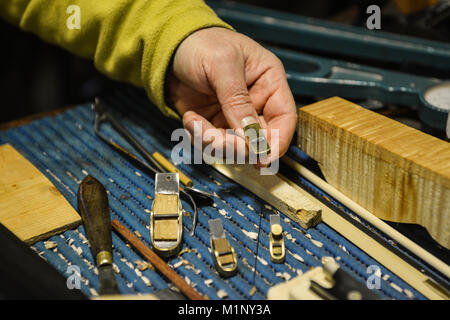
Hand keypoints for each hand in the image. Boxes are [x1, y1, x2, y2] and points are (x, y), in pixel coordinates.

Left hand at [168, 27, 296, 164]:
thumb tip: (250, 133)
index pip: (284, 118)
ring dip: (212, 142)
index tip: (263, 158)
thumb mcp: (222, 64)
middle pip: (259, 140)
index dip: (277, 142)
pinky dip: (199, 138)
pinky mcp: (216, 125)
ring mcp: (235, 117)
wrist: (173, 48)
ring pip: (235, 148)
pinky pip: (213, 145)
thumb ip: (237, 99)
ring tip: (194, 122)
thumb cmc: (203, 43)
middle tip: (215, 140)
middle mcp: (256, 103)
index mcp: (269, 82)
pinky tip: (190, 119)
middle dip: (237, 146)